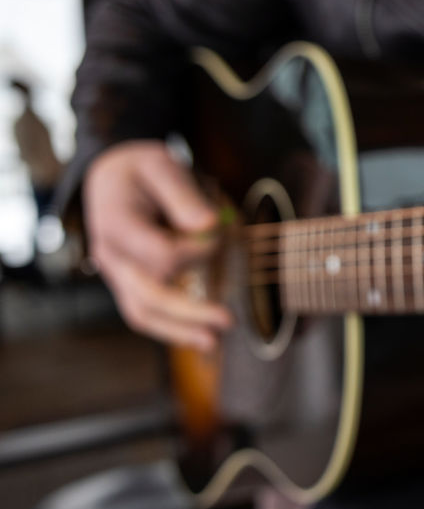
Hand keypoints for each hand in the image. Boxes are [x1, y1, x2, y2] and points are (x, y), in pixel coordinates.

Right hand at [84, 140, 230, 350]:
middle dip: (189, 311)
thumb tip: (210, 225)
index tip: (219, 229)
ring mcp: (116, 273)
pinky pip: (144, 312)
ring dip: (179, 331)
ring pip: (142, 313)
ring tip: (213, 343)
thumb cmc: (140, 168)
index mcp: (117, 224)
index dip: (198, 249)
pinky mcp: (128, 282)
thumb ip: (183, 195)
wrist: (110, 173)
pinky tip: (199, 336)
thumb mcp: (161, 165)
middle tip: (228, 320)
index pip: (161, 254)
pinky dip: (171, 327)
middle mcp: (111, 255)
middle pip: (149, 295)